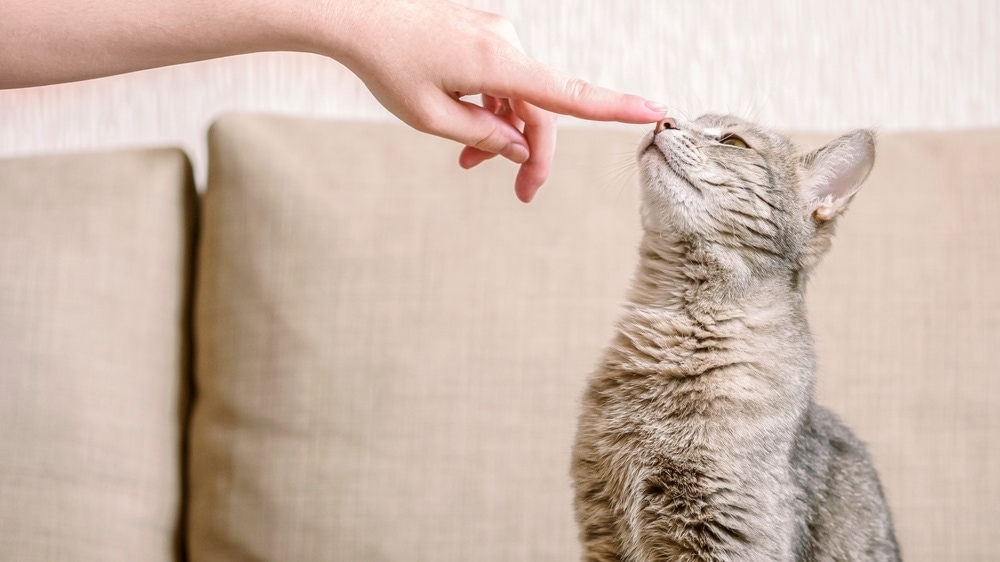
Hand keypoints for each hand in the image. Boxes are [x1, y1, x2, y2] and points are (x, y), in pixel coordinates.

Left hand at [323, 0, 666, 201]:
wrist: (355, 14)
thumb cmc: (387, 64)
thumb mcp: (432, 117)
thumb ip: (483, 136)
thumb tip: (520, 147)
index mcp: (500, 66)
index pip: (569, 96)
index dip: (616, 108)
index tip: (656, 110)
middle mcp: (507, 45)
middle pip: (541, 109)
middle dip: (531, 153)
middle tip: (523, 195)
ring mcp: (496, 35)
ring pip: (518, 95)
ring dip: (502, 133)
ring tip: (468, 165)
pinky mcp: (482, 33)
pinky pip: (500, 78)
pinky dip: (489, 107)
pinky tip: (465, 130)